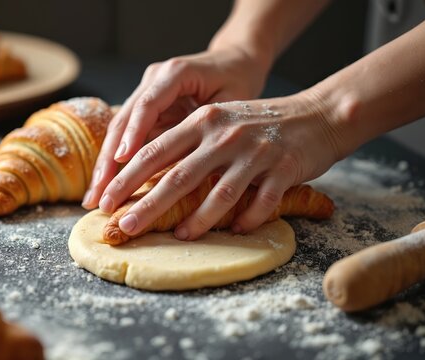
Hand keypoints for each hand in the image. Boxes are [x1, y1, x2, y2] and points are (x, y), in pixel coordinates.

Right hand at [82, 45, 271, 208]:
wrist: (234, 62)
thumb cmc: (238, 82)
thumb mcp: (232, 103)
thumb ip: (209, 130)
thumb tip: (195, 169)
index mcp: (175, 73)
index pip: (148, 104)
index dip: (133, 133)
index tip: (121, 159)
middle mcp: (153, 79)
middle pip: (123, 120)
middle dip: (108, 159)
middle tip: (100, 192)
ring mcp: (144, 92)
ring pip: (117, 131)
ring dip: (105, 165)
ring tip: (95, 198)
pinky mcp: (143, 108)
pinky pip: (125, 136)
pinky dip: (115, 163)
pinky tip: (106, 188)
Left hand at [95, 93, 343, 239]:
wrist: (318, 115)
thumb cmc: (260, 123)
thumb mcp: (219, 122)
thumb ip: (188, 143)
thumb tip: (148, 177)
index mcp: (202, 120)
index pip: (155, 150)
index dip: (127, 177)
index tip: (105, 200)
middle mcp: (224, 134)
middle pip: (177, 175)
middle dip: (147, 204)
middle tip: (124, 228)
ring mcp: (254, 151)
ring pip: (219, 193)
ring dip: (196, 220)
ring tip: (178, 237)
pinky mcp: (283, 168)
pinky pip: (261, 202)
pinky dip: (246, 218)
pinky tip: (235, 231)